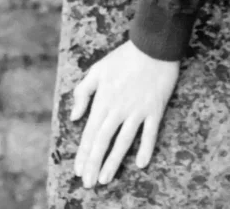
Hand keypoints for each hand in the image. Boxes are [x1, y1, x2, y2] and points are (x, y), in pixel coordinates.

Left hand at [71, 39, 179, 187]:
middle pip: (103, 141)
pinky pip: (150, 133)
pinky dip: (146, 148)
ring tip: (106, 179)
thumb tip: (74, 117)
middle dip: (94, 164)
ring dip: (113, 162)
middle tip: (89, 184)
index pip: (90, 132)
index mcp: (104, 100)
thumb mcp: (97, 69)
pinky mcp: (155, 109)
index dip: (83, 153)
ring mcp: (138, 110)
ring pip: (124, 141)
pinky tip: (141, 164)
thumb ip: (83, 92)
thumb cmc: (124, 56)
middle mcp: (119, 109)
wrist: (153, 45)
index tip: (79, 171)